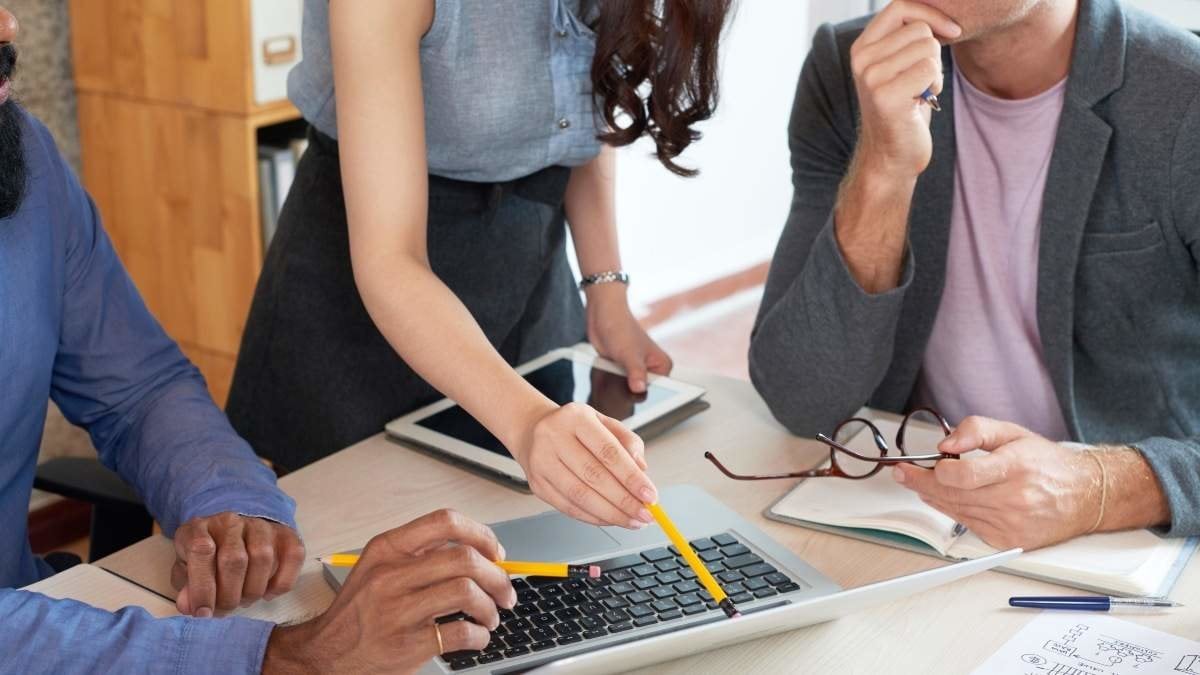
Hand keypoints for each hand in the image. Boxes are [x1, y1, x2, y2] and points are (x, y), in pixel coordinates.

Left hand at [172, 512, 304, 615]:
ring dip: (253, 590)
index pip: (201, 550)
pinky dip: (280, 583)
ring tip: (244, 601)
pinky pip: (292, 557)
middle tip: (226, 609)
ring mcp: (261, 525)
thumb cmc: (208, 556)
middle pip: (234, 559)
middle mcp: (231, 522)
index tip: (203, 613)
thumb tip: (190, 607)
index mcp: (200, 528)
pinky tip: (267, 593)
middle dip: (229, 595)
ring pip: (263, 558)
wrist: (238, 531)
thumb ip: (186, 587)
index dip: (202, 587)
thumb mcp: (187, 569)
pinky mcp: (286, 533)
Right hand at [262, 510, 516, 673]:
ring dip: (490, 607)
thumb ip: (421, 554)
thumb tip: (480, 551)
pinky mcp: (406, 644)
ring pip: (466, 593)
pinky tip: (477, 637)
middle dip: (497, 576)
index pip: (445, 522)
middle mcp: (391, 575)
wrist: (325, 654)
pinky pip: (460, 632)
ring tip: (490, 617)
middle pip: (465, 559)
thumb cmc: (360, 610)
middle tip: (505, 592)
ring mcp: (397, 610)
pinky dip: (479, 635)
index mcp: (388, 548)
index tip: (496, 553)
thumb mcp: (379, 567)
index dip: (481, 535)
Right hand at [514, 401, 657, 528]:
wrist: (533, 430)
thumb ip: (628, 442)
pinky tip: (611, 519)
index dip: (631, 477)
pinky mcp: (537, 484)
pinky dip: (593, 518)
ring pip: (580, 496)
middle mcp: (554, 437)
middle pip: (594, 476)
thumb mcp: (604, 423)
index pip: (608, 452)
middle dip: (624, 501)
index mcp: (576, 417)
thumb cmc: (575, 428)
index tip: (650, 496)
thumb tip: (642, 470)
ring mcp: (541, 462)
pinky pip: (568, 507)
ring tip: (632, 520)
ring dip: (611, 514)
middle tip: (645, 514)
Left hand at [585, 282, 671, 393]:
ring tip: (612, 376)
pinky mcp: (625, 371)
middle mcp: (653, 370)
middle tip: (619, 381)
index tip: (632, 391)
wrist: (603, 316)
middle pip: (643, 393)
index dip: (645, 394)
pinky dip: (613, 384)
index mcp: (663, 366)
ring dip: (619, 388)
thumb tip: (639, 389)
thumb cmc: (620, 329)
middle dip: (629, 391)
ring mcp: (639, 371)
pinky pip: (619, 386)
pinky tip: (607, 377)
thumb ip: (636, 373)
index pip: (659, 391)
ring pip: (629, 391)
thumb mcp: (629, 354)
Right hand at [849, 1, 960, 178]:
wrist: (891, 157)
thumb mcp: (898, 67)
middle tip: (921, 81)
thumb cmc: (903, 110)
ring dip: (935, 72)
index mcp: (862, 48)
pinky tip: (921, 102)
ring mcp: (871, 77)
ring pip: (928, 48)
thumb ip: (905, 38)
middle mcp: (861, 60)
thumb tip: (937, 10)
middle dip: (933, 52)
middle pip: (920, 29)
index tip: (952, 31)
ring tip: (919, 92)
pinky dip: (935, 86)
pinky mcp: (885, 95)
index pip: (900, 6)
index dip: (931, 14)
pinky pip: (930, 69)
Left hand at [892, 416, 1101, 550]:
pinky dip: (953, 512)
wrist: (1085, 494)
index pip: (962, 476)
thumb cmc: (1047, 463)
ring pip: (957, 511)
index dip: (933, 472)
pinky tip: (945, 499)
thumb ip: (975, 430)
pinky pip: (969, 526)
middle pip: (952, 495)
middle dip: (920, 483)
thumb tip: (946, 445)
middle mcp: (1014, 499)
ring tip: (919, 483)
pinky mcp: (1010, 541)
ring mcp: (1012, 523)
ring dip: (932, 497)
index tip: (915, 464)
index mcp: (1015, 468)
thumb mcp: (1013, 432)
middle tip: (903, 473)